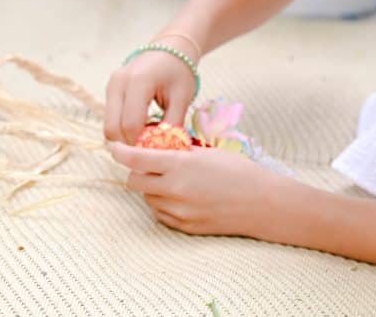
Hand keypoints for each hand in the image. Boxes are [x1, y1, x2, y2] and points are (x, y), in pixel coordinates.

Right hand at [103, 41, 196, 143]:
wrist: (170, 49)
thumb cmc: (179, 72)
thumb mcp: (182, 98)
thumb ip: (173, 124)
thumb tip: (164, 151)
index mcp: (138, 82)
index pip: (130, 124)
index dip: (141, 143)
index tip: (156, 151)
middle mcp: (118, 83)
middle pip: (113, 127)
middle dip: (130, 144)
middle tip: (150, 149)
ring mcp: (111, 85)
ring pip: (108, 125)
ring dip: (124, 137)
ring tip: (146, 138)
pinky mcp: (110, 89)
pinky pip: (110, 117)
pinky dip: (122, 127)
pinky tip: (141, 127)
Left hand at [108, 143, 279, 236]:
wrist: (261, 203)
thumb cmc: (239, 172)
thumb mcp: (208, 153)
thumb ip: (179, 153)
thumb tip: (157, 149)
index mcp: (180, 166)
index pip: (136, 159)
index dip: (120, 152)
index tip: (115, 148)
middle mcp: (174, 190)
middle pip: (134, 182)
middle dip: (137, 172)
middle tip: (150, 166)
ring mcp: (178, 211)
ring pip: (147, 199)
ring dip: (153, 188)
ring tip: (175, 182)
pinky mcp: (183, 226)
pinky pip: (160, 214)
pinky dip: (164, 204)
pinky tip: (183, 197)